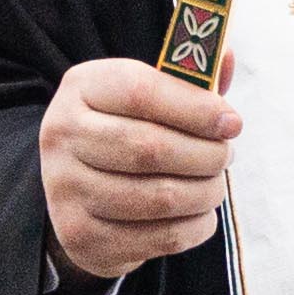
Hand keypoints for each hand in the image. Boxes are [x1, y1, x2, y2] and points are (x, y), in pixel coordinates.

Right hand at [41, 59, 243, 280]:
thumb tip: (224, 57)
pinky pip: (158, 237)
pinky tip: (199, 213)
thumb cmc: (127, 128)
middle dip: (204, 155)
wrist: (78, 186)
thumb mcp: (149, 95)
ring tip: (214, 184)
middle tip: (225, 156)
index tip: (232, 123)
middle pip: (149, 148)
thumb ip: (187, 81)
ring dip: (204, 193)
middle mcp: (61, 135)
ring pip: (158, 198)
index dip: (194, 108)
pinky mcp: (82, 236)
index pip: (141, 92)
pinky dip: (195, 226)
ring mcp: (65, 190)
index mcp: (80, 88)